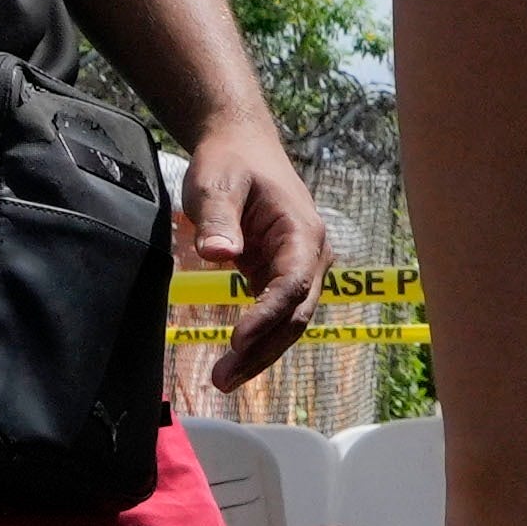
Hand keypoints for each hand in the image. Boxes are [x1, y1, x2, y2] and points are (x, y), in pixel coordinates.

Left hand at [179, 109, 327, 385]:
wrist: (241, 145)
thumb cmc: (231, 160)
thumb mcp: (216, 182)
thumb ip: (218, 217)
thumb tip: (218, 253)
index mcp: (302, 232)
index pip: (291, 284)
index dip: (267, 315)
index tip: (237, 340)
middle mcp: (310, 256)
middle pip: (295, 314)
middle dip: (262, 349)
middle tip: (223, 377)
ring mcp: (298, 268)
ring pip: (289, 322)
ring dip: (260, 352)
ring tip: (223, 379)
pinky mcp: (280, 275)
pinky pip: (275, 315)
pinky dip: (257, 340)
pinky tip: (234, 362)